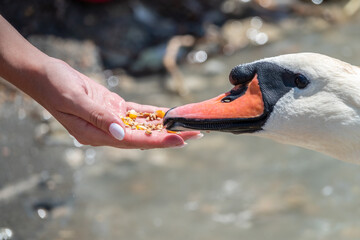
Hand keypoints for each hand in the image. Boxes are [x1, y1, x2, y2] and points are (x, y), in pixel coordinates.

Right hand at [31, 58, 200, 148]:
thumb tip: (122, 133)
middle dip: (169, 135)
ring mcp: (110, 120)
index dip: (158, 141)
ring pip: (143, 125)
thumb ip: (99, 117)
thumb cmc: (55, 87)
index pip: (133, 141)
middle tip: (195, 132)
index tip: (180, 140)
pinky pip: (136, 113)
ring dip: (164, 125)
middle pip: (144, 136)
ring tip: (187, 125)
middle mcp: (106, 131)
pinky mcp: (111, 107)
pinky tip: (167, 114)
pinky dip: (152, 113)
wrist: (45, 76)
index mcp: (96, 135)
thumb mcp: (75, 101)